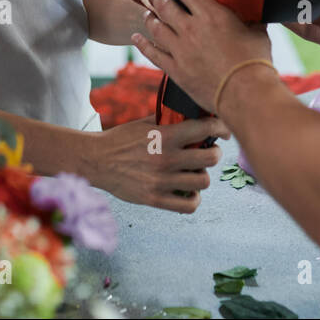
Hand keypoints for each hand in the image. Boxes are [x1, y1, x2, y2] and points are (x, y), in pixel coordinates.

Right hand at [85, 115, 229, 212]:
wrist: (96, 160)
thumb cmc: (121, 139)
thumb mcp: (144, 123)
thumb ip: (169, 120)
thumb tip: (193, 114)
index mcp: (165, 136)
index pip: (205, 128)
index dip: (221, 128)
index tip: (223, 131)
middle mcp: (166, 159)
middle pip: (210, 158)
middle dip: (214, 153)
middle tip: (209, 152)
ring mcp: (161, 181)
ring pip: (203, 182)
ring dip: (203, 175)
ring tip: (195, 172)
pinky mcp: (155, 199)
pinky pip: (189, 205)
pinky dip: (194, 198)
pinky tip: (188, 190)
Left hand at [132, 0, 274, 111]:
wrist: (246, 94)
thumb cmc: (256, 62)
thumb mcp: (257, 31)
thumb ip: (249, 18)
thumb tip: (255, 11)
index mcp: (211, 14)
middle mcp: (191, 28)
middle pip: (164, 6)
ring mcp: (181, 50)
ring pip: (156, 28)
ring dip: (150, 18)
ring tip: (147, 13)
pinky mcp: (177, 70)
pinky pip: (154, 53)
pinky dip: (143, 44)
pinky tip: (138, 38)